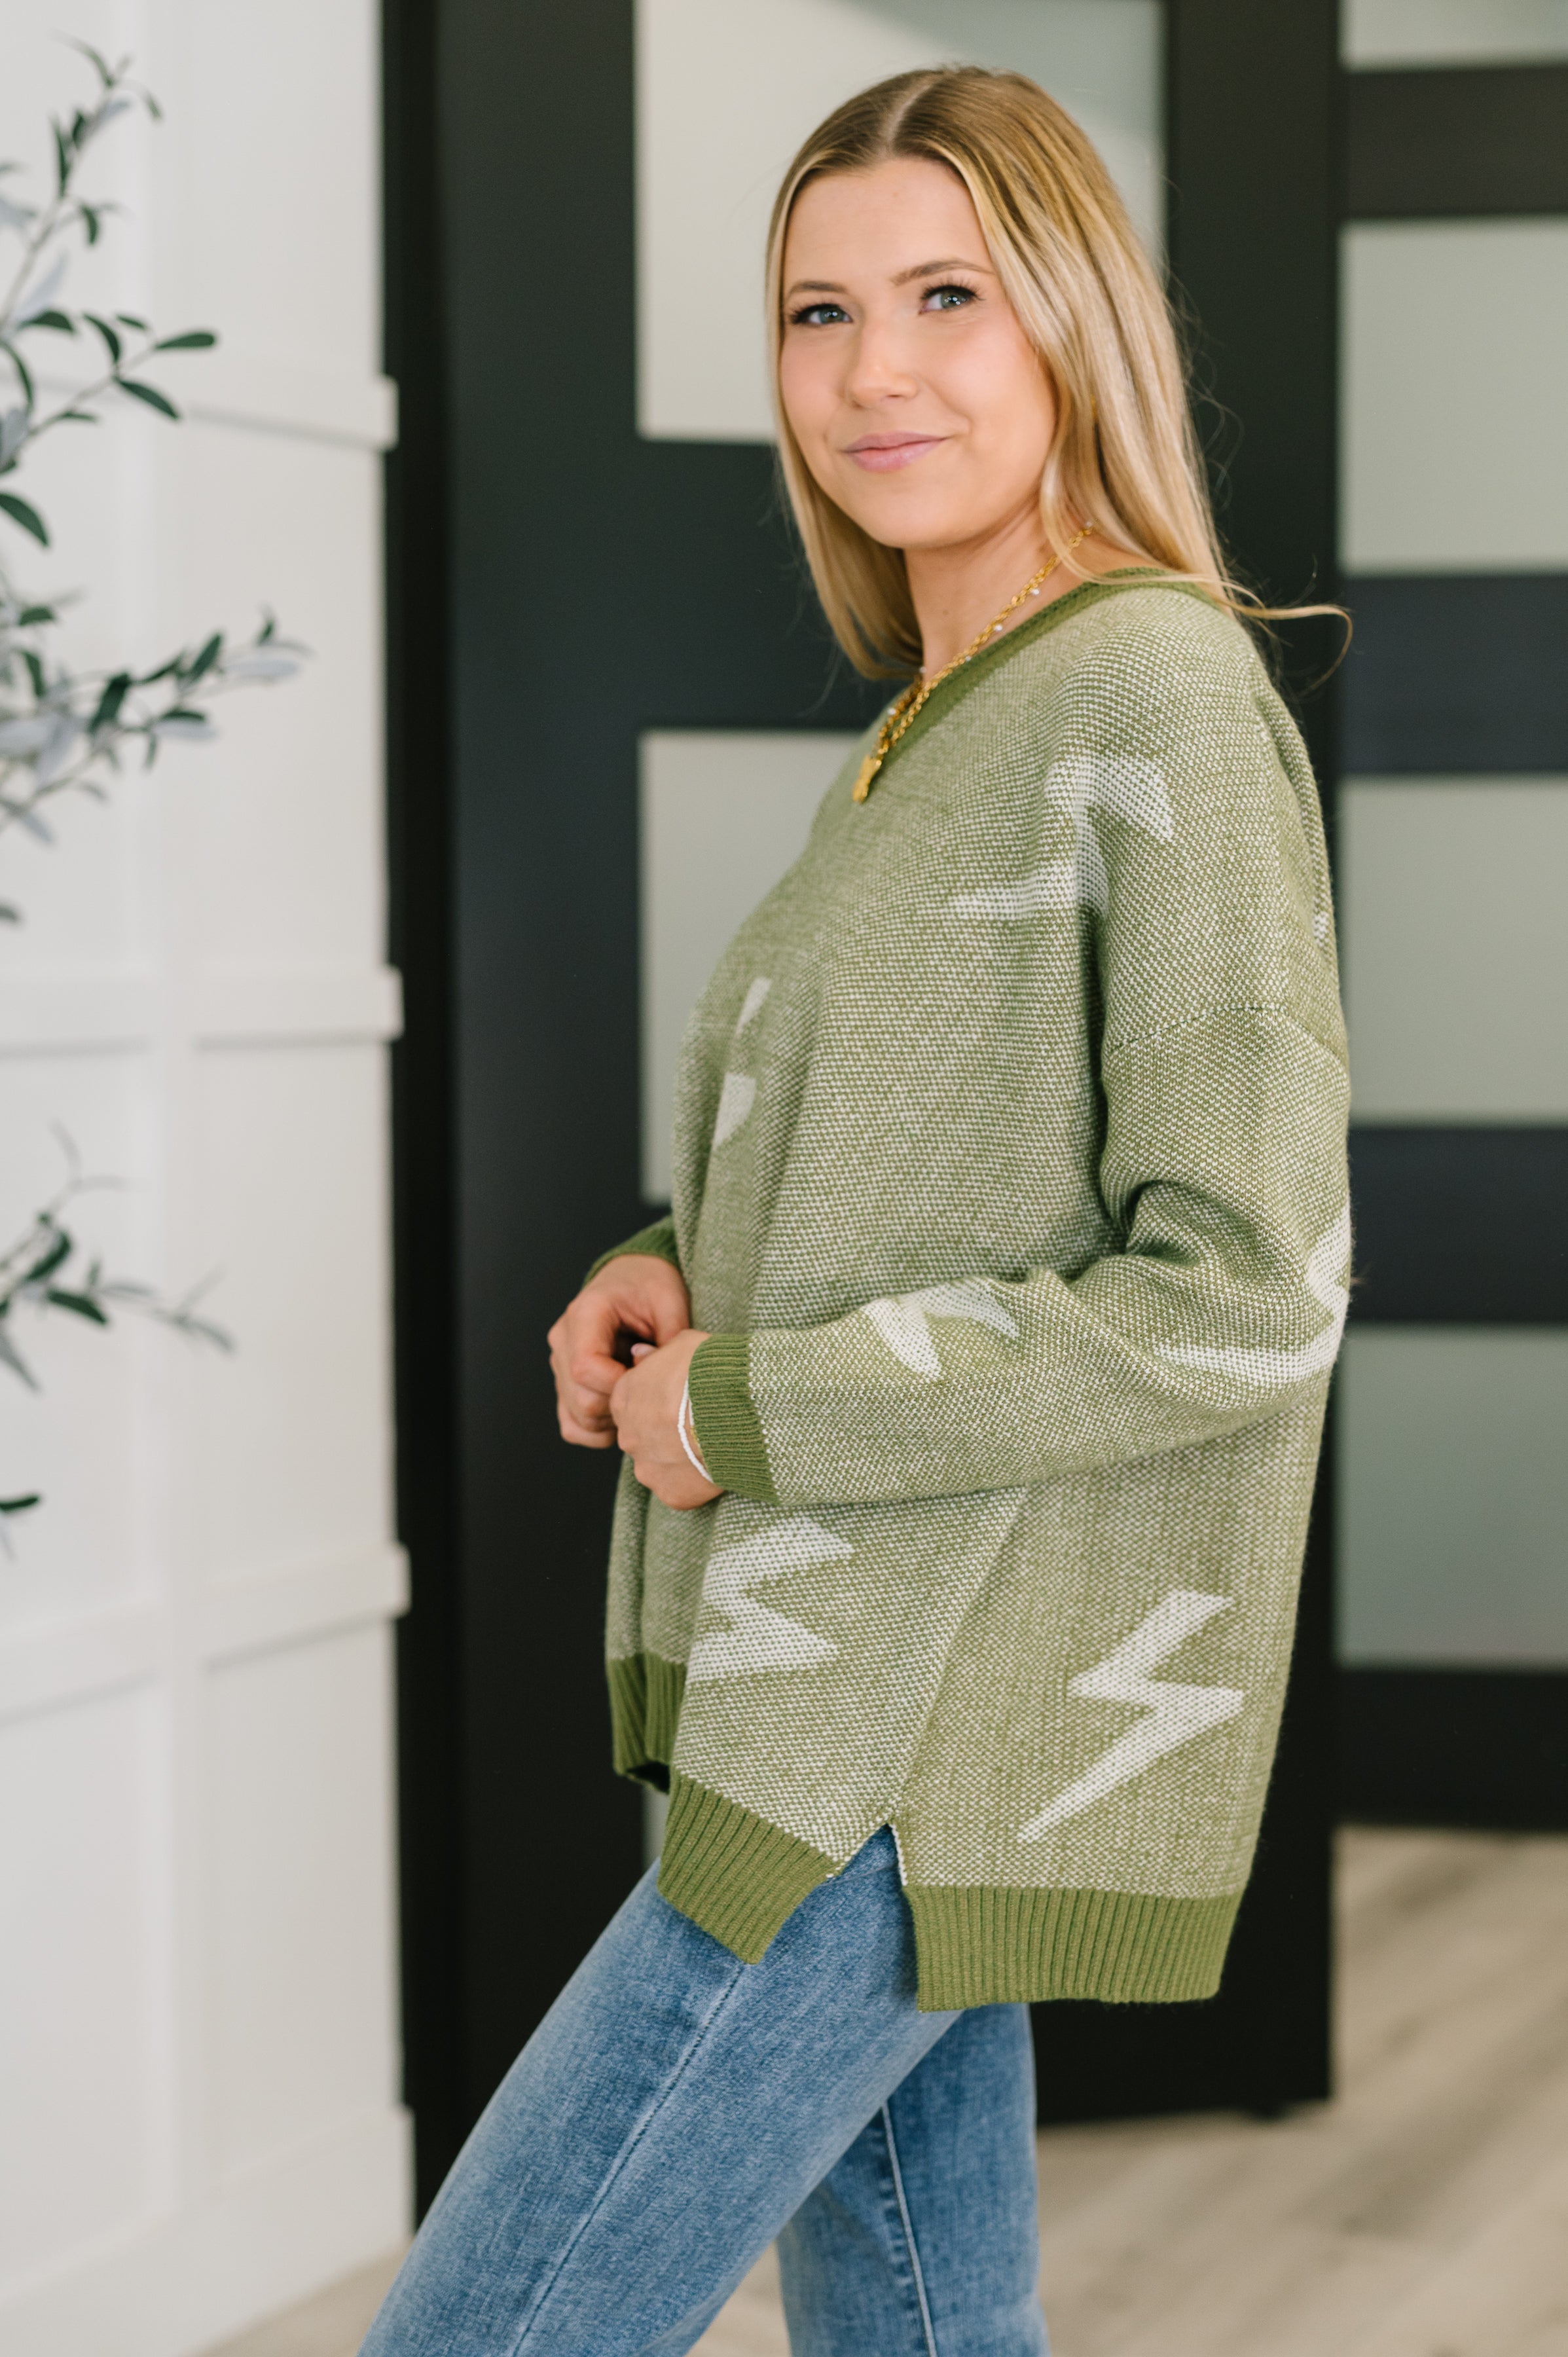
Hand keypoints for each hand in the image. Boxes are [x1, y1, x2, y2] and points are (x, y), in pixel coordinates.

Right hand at [548, 1254, 692, 1448]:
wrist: (631, 1277)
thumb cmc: (649, 1284)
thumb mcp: (669, 1299)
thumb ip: (670, 1337)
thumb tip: (664, 1378)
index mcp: (584, 1315)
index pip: (586, 1368)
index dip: (619, 1386)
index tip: (649, 1381)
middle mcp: (563, 1341)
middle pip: (581, 1399)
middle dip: (621, 1406)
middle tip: (651, 1391)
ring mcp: (560, 1364)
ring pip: (576, 1417)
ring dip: (612, 1420)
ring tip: (640, 1398)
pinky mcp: (565, 1383)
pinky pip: (572, 1425)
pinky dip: (598, 1430)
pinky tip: (623, 1414)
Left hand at [610, 1328, 720, 1509]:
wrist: (736, 1407)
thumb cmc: (710, 1370)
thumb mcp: (682, 1345)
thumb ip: (656, 1355)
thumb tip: (638, 1355)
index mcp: (624, 1397)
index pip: (630, 1402)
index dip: (656, 1400)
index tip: (680, 1400)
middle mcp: (628, 1435)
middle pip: (641, 1436)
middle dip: (664, 1432)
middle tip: (697, 1423)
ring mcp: (647, 1467)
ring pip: (657, 1465)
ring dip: (677, 1458)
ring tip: (711, 1445)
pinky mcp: (670, 1492)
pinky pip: (678, 1489)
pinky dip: (694, 1482)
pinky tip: (716, 1465)